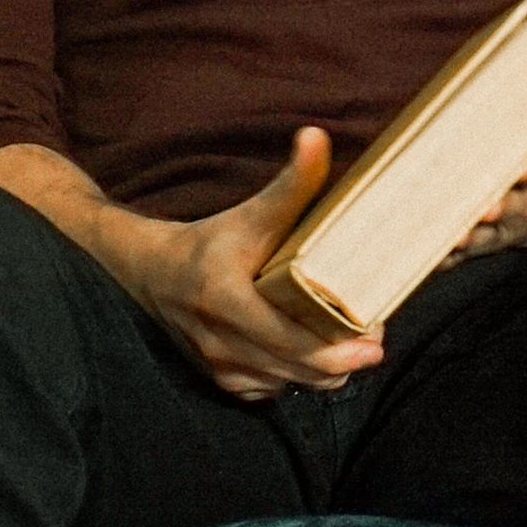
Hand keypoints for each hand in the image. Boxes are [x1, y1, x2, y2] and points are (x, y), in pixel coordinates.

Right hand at [106, 126, 386, 400]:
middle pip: (299, 370)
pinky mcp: (218, 381)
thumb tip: (317, 136)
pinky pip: (271, 391)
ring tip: (349, 344)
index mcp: (226, 301)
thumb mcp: (252, 212)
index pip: (292, 343)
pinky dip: (296, 378)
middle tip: (373, 339)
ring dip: (323, 372)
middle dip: (343, 361)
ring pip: (289, 385)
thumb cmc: (210, 239)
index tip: (376, 339)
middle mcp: (218, 342)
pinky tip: (313, 355)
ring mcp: (216, 367)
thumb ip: (292, 182)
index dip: (339, 351)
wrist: (150, 271)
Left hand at [449, 78, 526, 264]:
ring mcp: (504, 227)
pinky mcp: (484, 244)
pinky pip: (461, 256)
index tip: (523, 168)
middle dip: (496, 209)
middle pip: (509, 208)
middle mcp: (526, 204)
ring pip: (482, 236)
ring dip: (464, 238)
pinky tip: (419, 257)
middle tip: (483, 208)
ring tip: (448, 236)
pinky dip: (443, 258)